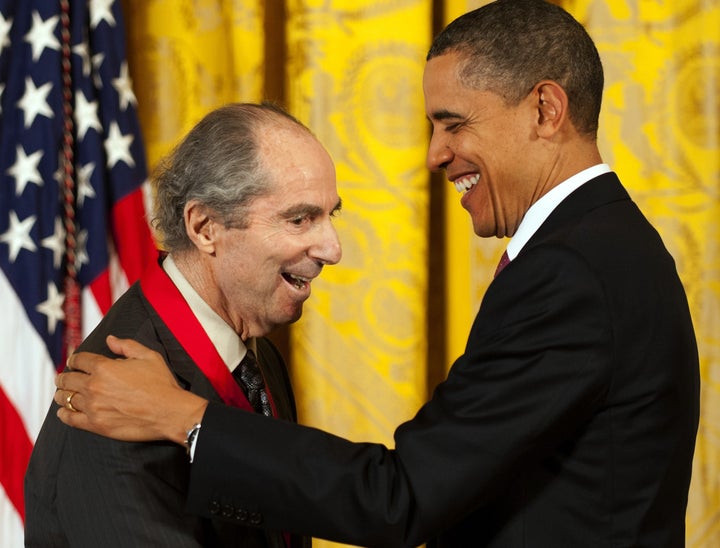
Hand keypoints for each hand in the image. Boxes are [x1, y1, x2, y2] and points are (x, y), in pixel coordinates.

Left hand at [55, 335, 207, 443]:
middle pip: (67, 379)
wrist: (169, 412)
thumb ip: (127, 345)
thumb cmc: (161, 384)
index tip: (75, 362)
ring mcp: (93, 406)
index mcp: (104, 367)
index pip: (79, 360)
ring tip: (63, 394)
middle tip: (64, 378)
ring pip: (65, 398)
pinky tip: (64, 411)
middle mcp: (94, 386)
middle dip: (64, 376)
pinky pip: (69, 419)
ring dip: (62, 394)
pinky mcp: (95, 425)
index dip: (75, 359)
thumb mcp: (148, 356)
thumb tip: (110, 339)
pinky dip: (64, 414)